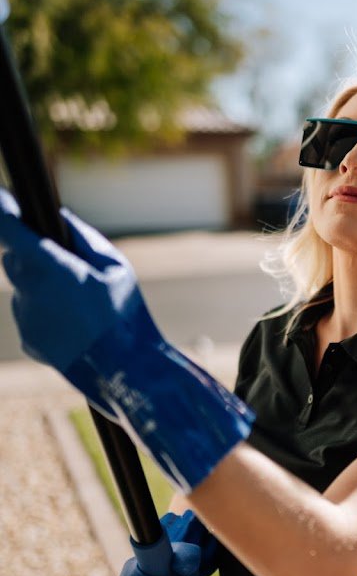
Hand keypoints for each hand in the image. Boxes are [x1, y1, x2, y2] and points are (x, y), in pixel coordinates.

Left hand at [0, 188, 153, 417]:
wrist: (126, 373)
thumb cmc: (126, 316)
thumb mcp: (116, 268)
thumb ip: (83, 238)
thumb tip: (58, 219)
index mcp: (54, 268)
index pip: (11, 231)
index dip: (3, 212)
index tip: (1, 201)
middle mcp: (31, 292)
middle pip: (13, 260)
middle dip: (29, 255)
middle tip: (63, 265)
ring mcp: (26, 319)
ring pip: (24, 289)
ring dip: (42, 289)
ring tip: (80, 307)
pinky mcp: (28, 341)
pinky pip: (31, 316)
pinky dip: (46, 315)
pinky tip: (75, 327)